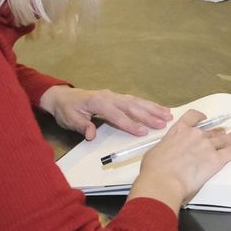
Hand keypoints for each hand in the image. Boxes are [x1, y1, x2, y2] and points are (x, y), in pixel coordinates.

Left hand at [39, 85, 172, 140]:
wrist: (62, 96)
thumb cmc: (66, 109)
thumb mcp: (69, 119)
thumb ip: (82, 126)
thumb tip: (91, 135)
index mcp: (98, 102)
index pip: (117, 115)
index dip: (130, 124)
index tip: (143, 132)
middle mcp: (110, 96)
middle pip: (132, 106)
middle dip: (149, 115)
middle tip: (164, 123)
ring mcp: (115, 95)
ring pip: (137, 101)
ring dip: (153, 108)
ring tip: (168, 115)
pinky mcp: (118, 97)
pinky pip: (136, 100)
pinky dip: (149, 104)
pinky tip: (159, 108)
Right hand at [131, 111, 230, 208]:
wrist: (163, 180)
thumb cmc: (154, 170)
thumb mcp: (155, 152)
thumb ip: (166, 148)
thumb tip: (166, 152)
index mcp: (178, 131)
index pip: (192, 117)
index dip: (200, 117)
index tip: (204, 119)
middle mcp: (195, 135)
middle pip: (211, 131)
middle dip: (218, 132)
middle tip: (224, 132)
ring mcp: (207, 146)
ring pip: (224, 139)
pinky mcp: (216, 159)